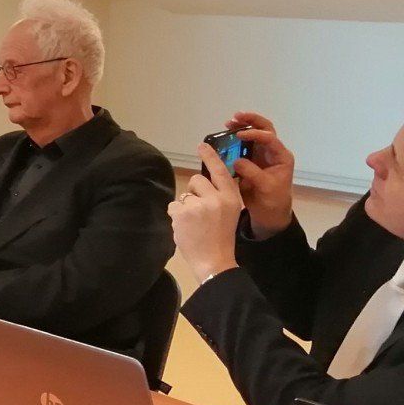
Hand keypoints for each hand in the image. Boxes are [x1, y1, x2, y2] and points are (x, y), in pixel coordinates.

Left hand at [170, 145, 243, 282]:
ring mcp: (198, 205)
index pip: (220, 172)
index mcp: (232, 198)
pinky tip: (186, 227)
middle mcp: (216, 198)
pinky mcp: (182, 213)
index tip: (202, 145)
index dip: (211, 157)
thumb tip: (203, 183)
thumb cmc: (221, 236)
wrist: (214, 259)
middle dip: (195, 192)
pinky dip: (176, 216)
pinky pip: (173, 206)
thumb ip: (219, 197)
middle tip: (200, 210)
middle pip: (197, 180)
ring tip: (194, 223)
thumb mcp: (230, 212)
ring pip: (184, 194)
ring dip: (185, 206)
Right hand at [227, 111, 294, 237]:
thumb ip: (252, 172)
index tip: (239, 134)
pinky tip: (224, 138)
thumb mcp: (266, 187)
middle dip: (251, 121)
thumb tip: (237, 160)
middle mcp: (272, 152)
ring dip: (241, 126)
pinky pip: (243, 146)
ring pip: (254, 134)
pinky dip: (234, 139)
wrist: (269, 214)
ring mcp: (261, 155)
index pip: (270, 138)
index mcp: (281, 157)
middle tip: (235, 117)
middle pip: (265, 129)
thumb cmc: (273, 200)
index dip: (255, 133)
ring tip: (228, 124)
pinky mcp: (250, 161)